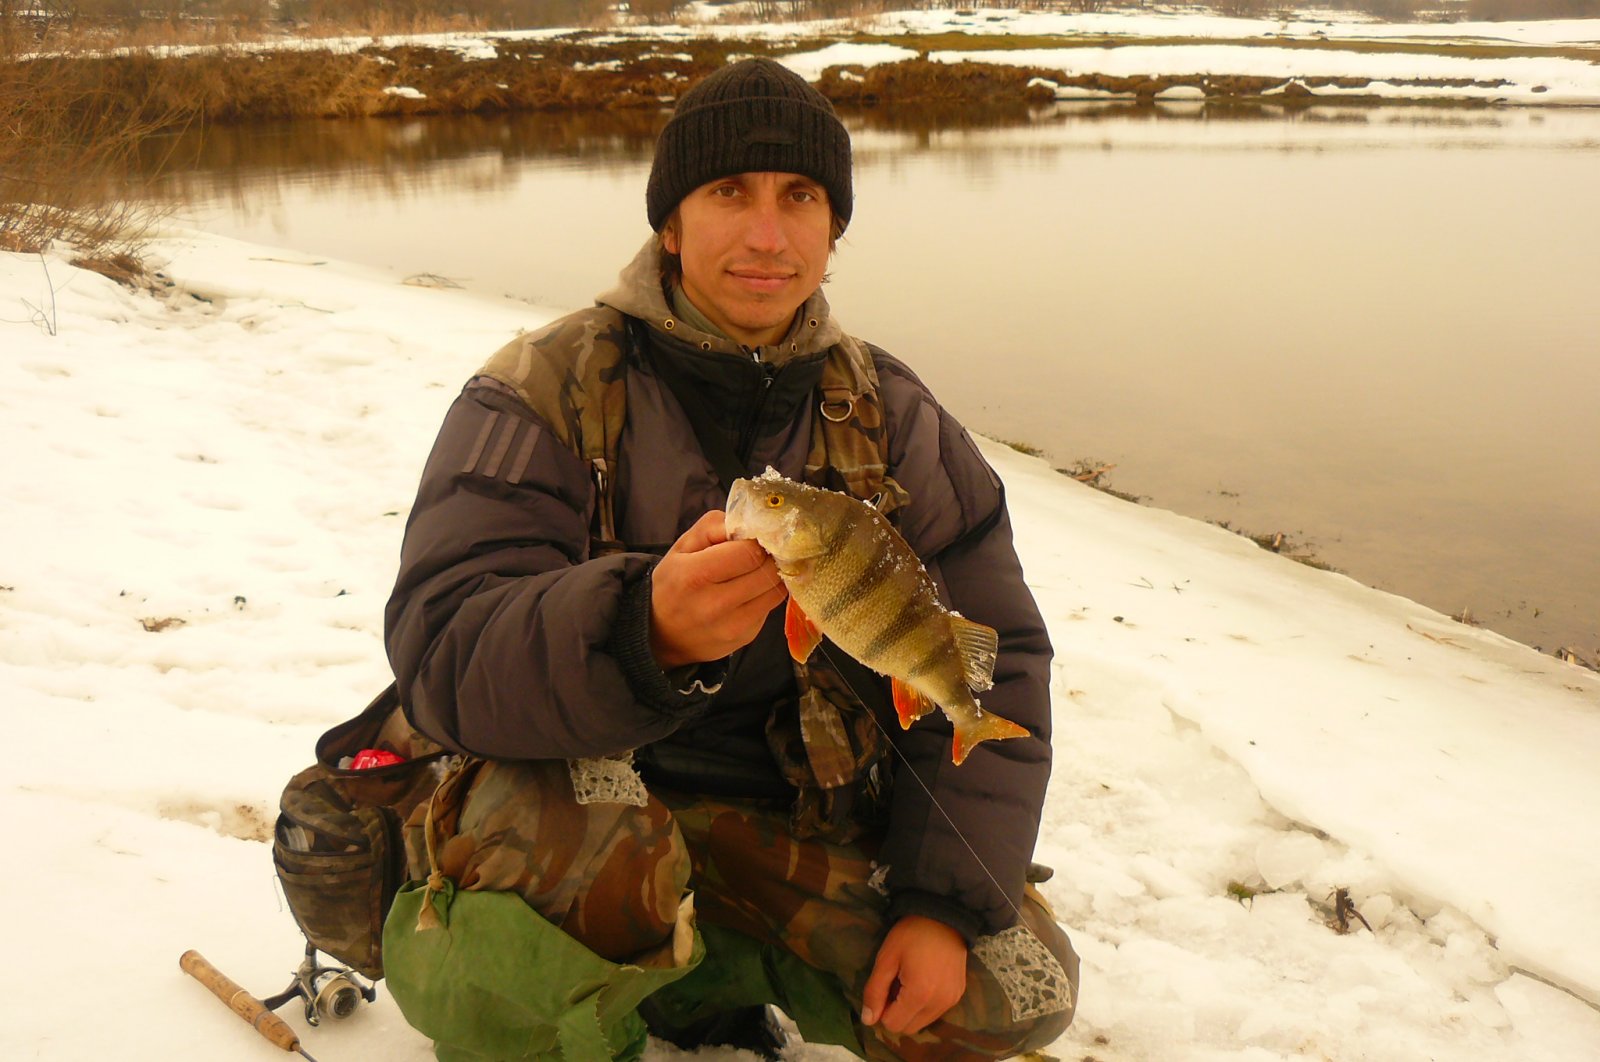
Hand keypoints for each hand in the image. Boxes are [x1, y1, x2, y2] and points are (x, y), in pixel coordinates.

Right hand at [650, 510, 786, 669]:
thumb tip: (748, 525)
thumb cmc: (673, 584)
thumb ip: (714, 526)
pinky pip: (770, 608)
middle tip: (757, 553)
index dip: (754, 541)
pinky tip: (749, 592)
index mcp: (695, 575)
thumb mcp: (682, 546)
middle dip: (767, 557)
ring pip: (776, 590)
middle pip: (767, 570)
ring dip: (771, 576)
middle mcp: (715, 604)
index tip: (750, 539)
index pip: (749, 552)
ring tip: (755, 571)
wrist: (661, 634)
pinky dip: (765, 595)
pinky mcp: (746, 637)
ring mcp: (733, 625)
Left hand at [860, 915, 968, 1036]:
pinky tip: (925, 981)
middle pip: (909, 1028)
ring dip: (911, 1011)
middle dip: (897, 1013)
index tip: (885, 988)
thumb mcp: (886, 959)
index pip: (893, 1025)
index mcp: (919, 995)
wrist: (944, 915)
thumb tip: (868, 1020)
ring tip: (910, 982)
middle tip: (896, 985)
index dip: (883, 1010)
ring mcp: (952, 1000)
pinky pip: (936, 1012)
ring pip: (923, 1022)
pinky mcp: (959, 994)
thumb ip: (875, 991)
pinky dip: (926, 1005)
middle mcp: (939, 1004)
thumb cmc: (910, 934)